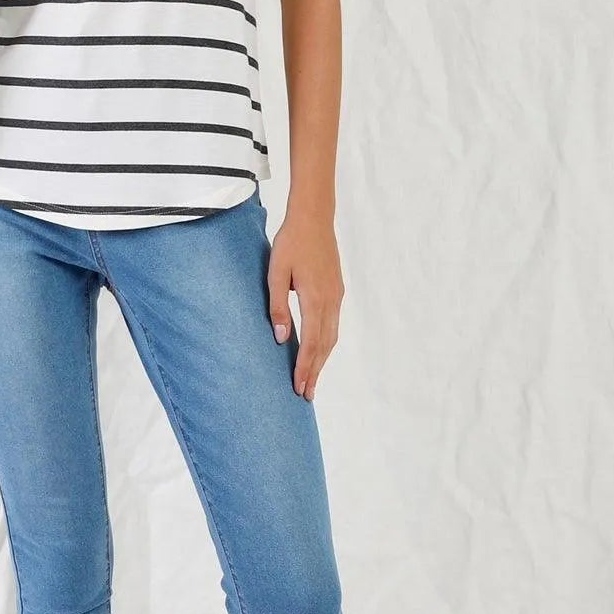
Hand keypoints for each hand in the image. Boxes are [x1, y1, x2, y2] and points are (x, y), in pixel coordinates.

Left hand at [266, 207, 343, 399]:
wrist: (314, 218)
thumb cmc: (291, 243)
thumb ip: (278, 306)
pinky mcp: (336, 291)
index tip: (299, 387)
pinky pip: (333, 325)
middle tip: (306, 395)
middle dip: (315, 372)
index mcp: (314, 298)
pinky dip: (326, 344)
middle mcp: (330, 301)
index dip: (304, 367)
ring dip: (322, 361)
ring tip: (312, 380)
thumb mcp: (276, 273)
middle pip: (325, 346)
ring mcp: (336, 296)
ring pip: (331, 337)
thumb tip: (282, 338)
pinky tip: (319, 351)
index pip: (311, 342)